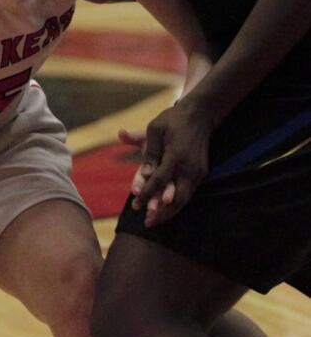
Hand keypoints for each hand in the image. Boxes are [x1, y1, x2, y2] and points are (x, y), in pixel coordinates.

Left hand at [126, 100, 211, 226]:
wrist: (201, 114)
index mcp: (176, 155)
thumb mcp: (155, 129)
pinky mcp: (201, 173)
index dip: (147, 194)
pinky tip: (168, 211)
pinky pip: (189, 193)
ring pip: (185, 198)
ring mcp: (198, 171)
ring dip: (170, 212)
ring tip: (155, 221)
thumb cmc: (173, 120)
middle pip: (176, 197)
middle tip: (147, 223)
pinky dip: (178, 204)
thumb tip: (145, 173)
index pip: (159, 180)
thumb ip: (148, 151)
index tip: (135, 206)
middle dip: (161, 211)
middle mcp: (189, 167)